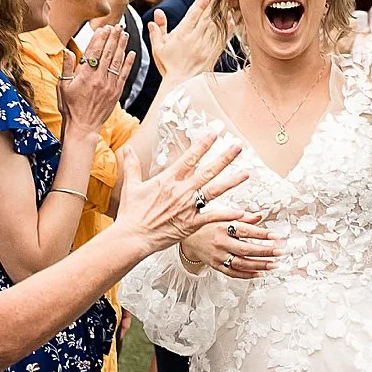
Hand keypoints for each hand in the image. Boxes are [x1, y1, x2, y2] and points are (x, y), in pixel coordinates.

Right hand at [61, 26, 129, 138]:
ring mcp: (109, 85)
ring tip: (124, 34)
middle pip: (107, 53)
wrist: (83, 126)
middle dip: (113, 38)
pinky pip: (124, 74)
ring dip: (121, 46)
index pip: (93, 52)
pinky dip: (128, 63)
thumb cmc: (70, 107)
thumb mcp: (62, 87)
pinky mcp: (116, 92)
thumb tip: (67, 51)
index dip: (99, 38)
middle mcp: (99, 78)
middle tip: (117, 26)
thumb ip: (66, 68)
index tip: (103, 28)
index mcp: (85, 76)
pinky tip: (132, 53)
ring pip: (117, 61)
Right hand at [120, 133, 252, 252]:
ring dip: (231, 182)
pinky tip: (241, 212)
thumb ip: (132, 165)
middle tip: (238, 147)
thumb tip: (126, 148)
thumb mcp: (131, 186)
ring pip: (214, 191)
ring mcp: (187, 207)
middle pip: (207, 171)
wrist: (132, 237)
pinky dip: (227, 215)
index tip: (214, 135)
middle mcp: (181, 191)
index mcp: (167, 180)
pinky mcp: (191, 223)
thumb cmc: (131, 214)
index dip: (203, 145)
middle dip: (224, 158)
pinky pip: (213, 217)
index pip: (189, 158)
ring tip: (246, 173)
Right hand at [151, 0, 225, 86]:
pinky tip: (230, 18)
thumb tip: (157, 14)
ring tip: (226, 0)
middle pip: (207, 16)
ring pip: (216, 24)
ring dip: (221, 12)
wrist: (182, 84)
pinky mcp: (214, 53)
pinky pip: (223, 36)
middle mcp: (196, 38)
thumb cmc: (169, 66)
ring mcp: (206, 46)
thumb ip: (158, 30)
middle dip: (214, 2)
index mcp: (182, 34)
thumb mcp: (158, 47)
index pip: (194, 13)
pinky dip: (227, 26)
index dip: (201, 0)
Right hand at [177, 217, 281, 279]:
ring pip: (242, 264)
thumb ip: (242, 217)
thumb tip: (260, 216)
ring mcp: (218, 256)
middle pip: (246, 249)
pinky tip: (260, 273)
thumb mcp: (221, 216)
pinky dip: (247, 275)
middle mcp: (220, 243)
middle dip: (265, 251)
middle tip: (280, 252)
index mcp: (222, 227)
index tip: (276, 236)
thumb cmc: (206, 225)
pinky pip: (233, 273)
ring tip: (274, 264)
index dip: (262, 234)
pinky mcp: (216, 266)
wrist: (188, 238)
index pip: (246, 231)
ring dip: (260, 265)